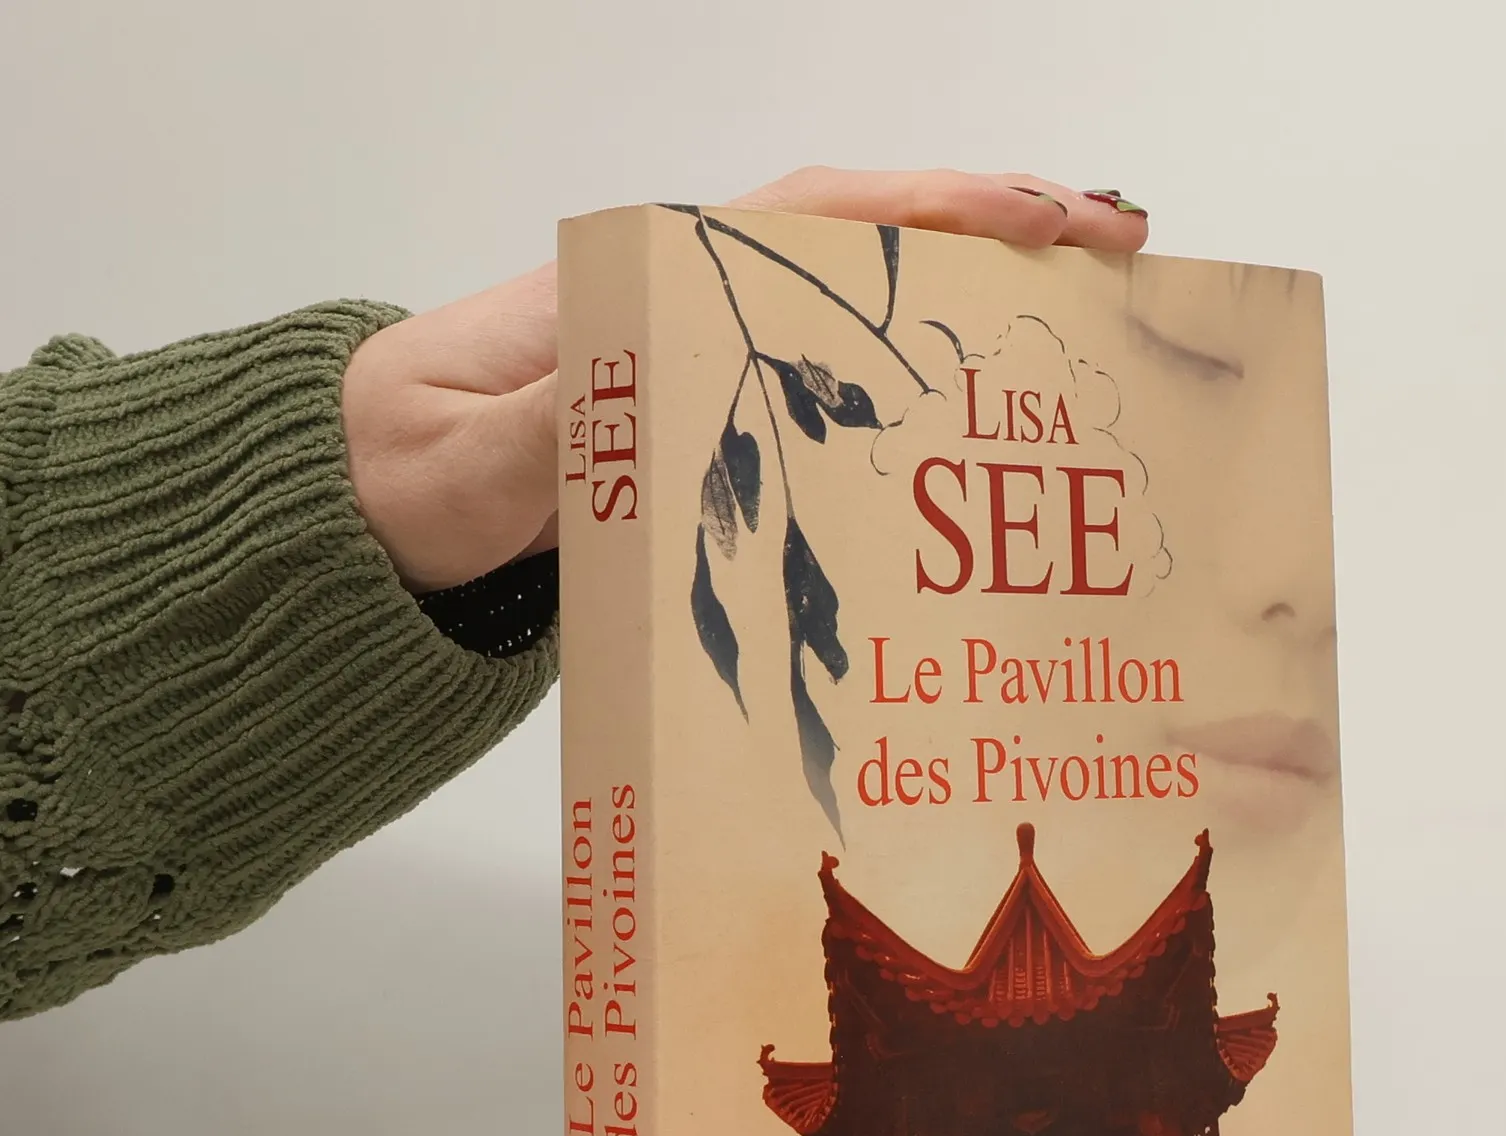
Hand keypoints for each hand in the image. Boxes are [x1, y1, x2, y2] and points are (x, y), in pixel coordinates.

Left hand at [342, 169, 1148, 593]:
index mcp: (639, 287)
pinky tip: (974, 435)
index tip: (1056, 215)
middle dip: (998, 248)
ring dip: (974, 317)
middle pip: (867, 250)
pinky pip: (827, 394)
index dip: (945, 212)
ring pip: (860, 315)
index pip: (815, 220)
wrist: (351, 522)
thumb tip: (669, 392)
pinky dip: (910, 396)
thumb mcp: (468, 457)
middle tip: (1122, 258)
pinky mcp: (706, 432)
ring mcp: (702, 369)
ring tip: (1088, 337)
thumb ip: (557, 433)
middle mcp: (687, 310)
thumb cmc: (394, 478)